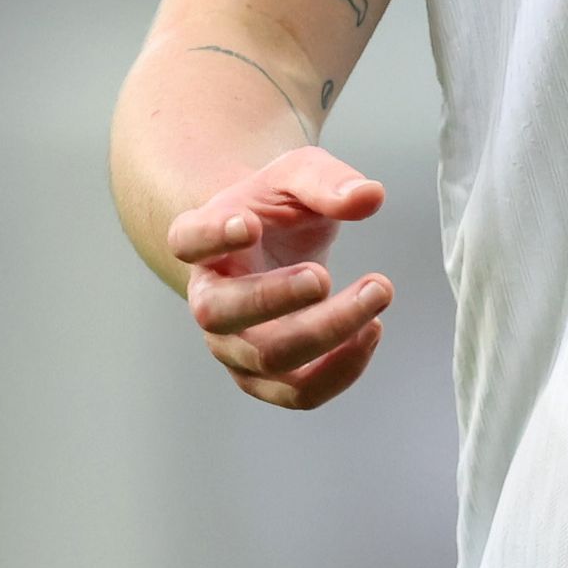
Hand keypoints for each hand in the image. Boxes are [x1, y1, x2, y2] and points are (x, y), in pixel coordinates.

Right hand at [168, 146, 393, 409]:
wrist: (271, 244)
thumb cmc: (277, 208)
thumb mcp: (300, 176)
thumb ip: (328, 182)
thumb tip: (369, 196)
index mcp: (202, 242)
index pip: (188, 240)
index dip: (212, 236)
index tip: (249, 225)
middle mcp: (208, 299)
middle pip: (221, 313)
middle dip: (274, 298)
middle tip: (323, 276)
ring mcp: (233, 345)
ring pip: (268, 359)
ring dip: (327, 332)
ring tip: (378, 291)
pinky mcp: (267, 376)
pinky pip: (300, 391)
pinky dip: (341, 368)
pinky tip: (373, 328)